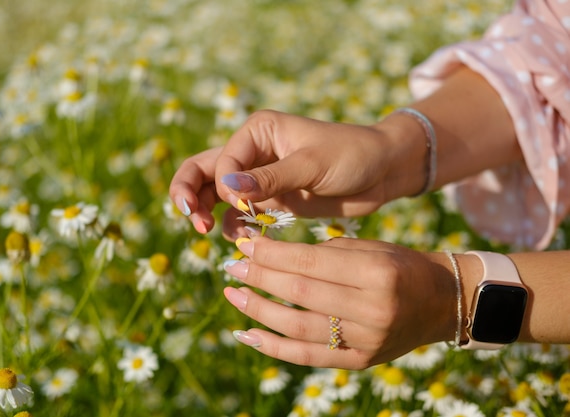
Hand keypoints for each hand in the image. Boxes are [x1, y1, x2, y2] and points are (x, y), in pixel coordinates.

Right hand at [169, 110, 425, 236]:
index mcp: (258, 131)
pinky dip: (232, 226)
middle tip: (193, 222)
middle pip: (203, 171)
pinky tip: (238, 239)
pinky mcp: (271, 200)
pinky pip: (238, 214)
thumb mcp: (312, 164)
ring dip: (203, 210)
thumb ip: (270, 178)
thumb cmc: (352, 155)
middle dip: (190, 194)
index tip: (245, 204)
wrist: (383, 172)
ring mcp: (259, 178)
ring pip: (214, 193)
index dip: (223, 186)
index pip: (221, 161)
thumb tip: (225, 188)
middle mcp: (252, 152)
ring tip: (204, 232)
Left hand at [223, 236, 456, 369]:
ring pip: (298, 327)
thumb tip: (265, 253)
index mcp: (377, 272)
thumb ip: (321, 253)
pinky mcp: (360, 362)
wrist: (440, 303)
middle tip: (231, 265)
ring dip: (258, 310)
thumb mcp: (369, 248)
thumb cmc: (400, 266)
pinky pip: (307, 356)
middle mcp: (373, 310)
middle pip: (299, 293)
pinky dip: (273, 347)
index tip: (244, 243)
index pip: (309, 262)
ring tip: (233, 295)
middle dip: (260, 277)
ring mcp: (367, 341)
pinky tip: (247, 334)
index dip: (271, 253)